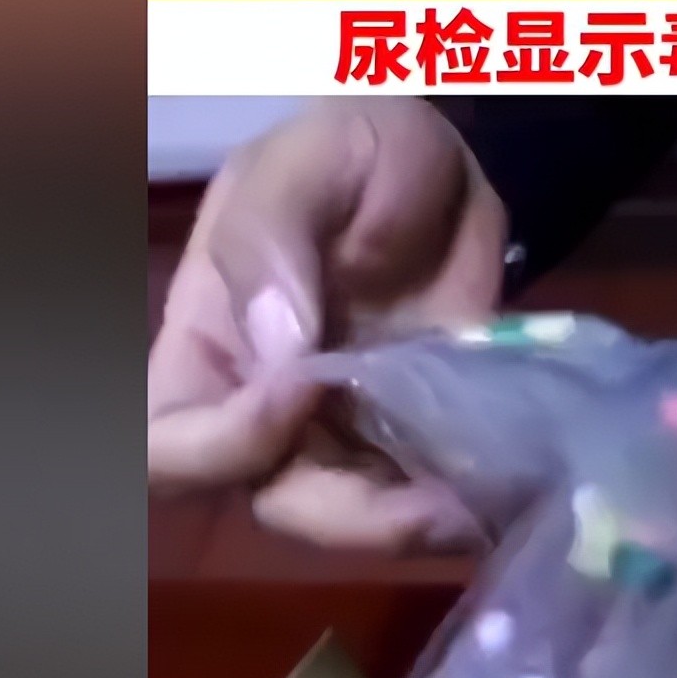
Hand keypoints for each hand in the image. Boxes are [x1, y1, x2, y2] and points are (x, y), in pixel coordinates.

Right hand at [148, 97, 505, 551]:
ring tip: (481, 504)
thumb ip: (272, 240)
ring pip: (363, 519)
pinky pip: (429, 496)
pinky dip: (465, 504)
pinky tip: (507, 490)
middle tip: (429, 499)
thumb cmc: (351, 152)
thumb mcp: (304, 164)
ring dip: (418, 524)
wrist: (446, 169)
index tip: (301, 389)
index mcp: (210, 348)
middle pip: (278, 503)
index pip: (169, 441)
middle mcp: (270, 410)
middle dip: (350, 517)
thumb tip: (279, 346)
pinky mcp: (420, 438)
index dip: (223, 444)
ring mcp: (349, 432)